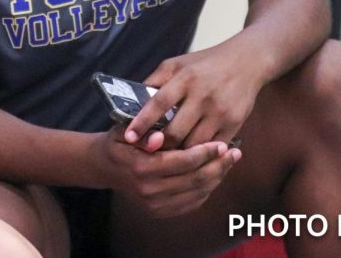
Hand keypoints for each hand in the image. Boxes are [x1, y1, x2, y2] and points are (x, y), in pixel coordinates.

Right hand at [90, 128, 240, 217]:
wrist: (106, 166)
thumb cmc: (121, 140)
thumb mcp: (127, 129)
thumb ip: (144, 132)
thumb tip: (159, 138)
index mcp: (141, 167)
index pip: (183, 161)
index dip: (206, 153)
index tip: (222, 144)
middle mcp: (149, 190)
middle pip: (195, 179)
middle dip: (218, 165)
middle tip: (234, 152)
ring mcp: (154, 204)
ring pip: (197, 192)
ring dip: (217, 177)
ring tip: (230, 162)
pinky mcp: (159, 212)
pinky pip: (192, 202)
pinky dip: (207, 189)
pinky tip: (216, 175)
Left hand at [125, 42, 262, 149]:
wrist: (247, 61)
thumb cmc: (205, 63)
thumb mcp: (177, 64)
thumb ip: (156, 81)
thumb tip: (133, 101)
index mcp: (185, 78)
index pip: (159, 103)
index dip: (143, 122)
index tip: (130, 136)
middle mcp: (203, 95)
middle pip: (176, 131)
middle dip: (160, 146)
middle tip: (148, 153)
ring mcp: (220, 112)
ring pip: (194, 144)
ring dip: (179, 154)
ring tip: (166, 159)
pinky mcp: (234, 124)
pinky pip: (213, 148)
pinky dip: (200, 154)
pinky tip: (191, 157)